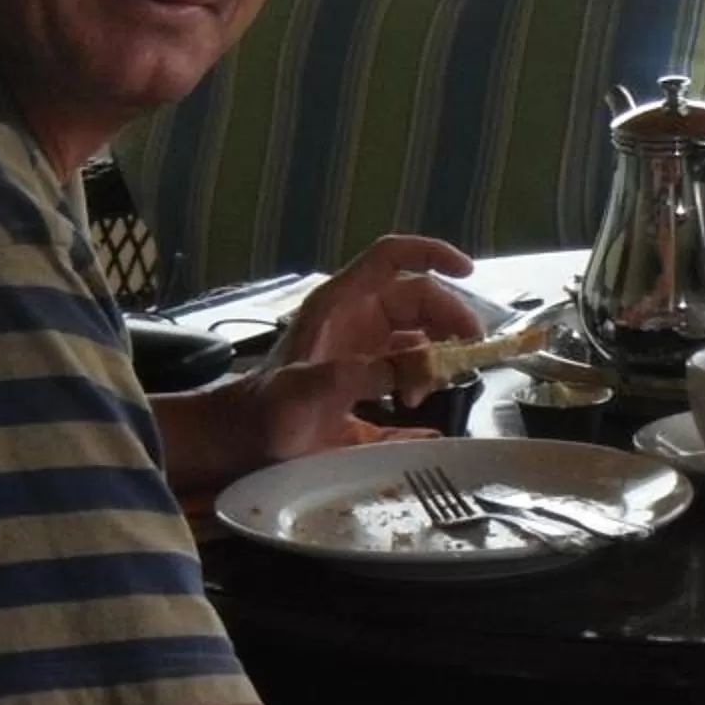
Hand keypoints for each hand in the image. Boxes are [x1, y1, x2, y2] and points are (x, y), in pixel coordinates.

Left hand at [153, 235, 482, 493]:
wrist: (236, 449)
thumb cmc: (264, 414)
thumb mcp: (315, 389)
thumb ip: (369, 373)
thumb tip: (425, 366)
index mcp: (340, 307)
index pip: (391, 258)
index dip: (431, 254)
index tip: (469, 272)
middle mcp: (354, 324)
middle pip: (416, 302)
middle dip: (448, 321)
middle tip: (468, 355)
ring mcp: (359, 356)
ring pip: (416, 341)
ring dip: (433, 362)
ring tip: (424, 394)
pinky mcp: (361, 391)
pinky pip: (404, 384)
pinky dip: (420, 396)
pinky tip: (424, 421)